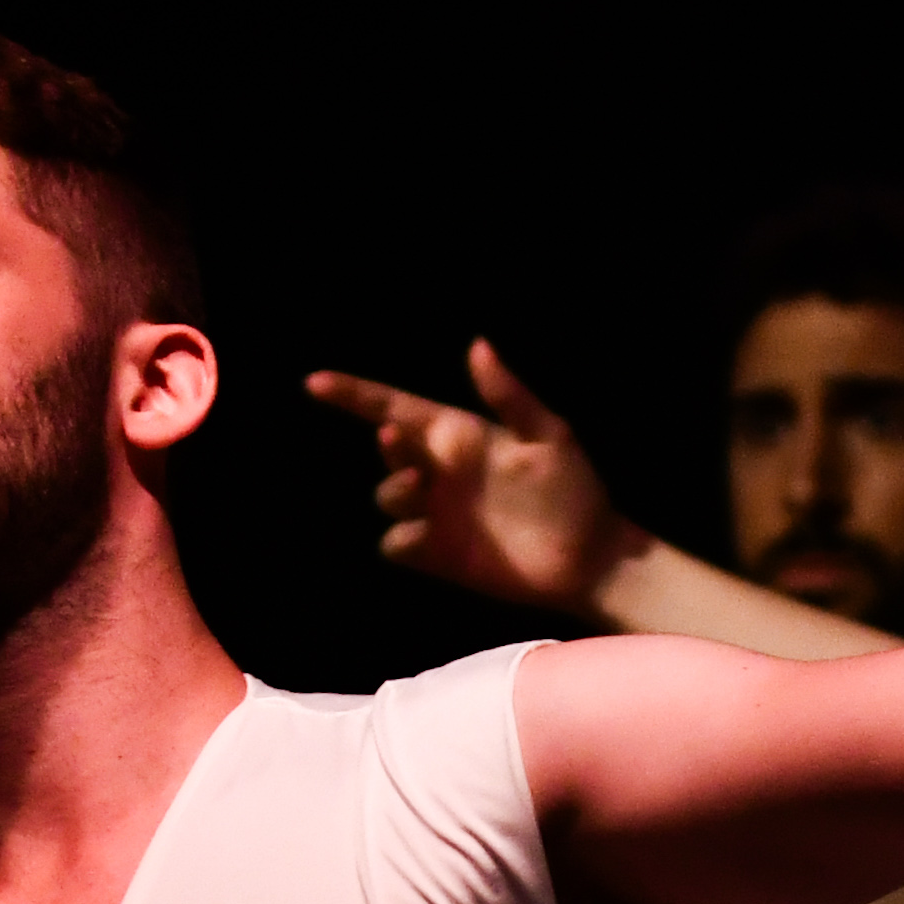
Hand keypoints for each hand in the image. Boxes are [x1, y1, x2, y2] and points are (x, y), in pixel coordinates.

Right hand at [303, 341, 638, 614]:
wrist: (589, 558)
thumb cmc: (573, 490)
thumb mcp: (548, 435)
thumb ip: (509, 396)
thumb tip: (477, 345)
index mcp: (459, 435)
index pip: (395, 408)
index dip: (354, 394)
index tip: (315, 382)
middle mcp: (440, 471)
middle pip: (386, 451)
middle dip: (387, 448)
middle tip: (401, 446)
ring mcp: (436, 514)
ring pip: (387, 497)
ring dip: (394, 490)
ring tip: (423, 489)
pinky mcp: (438, 555)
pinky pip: (397, 545)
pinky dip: (402, 540)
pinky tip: (424, 537)